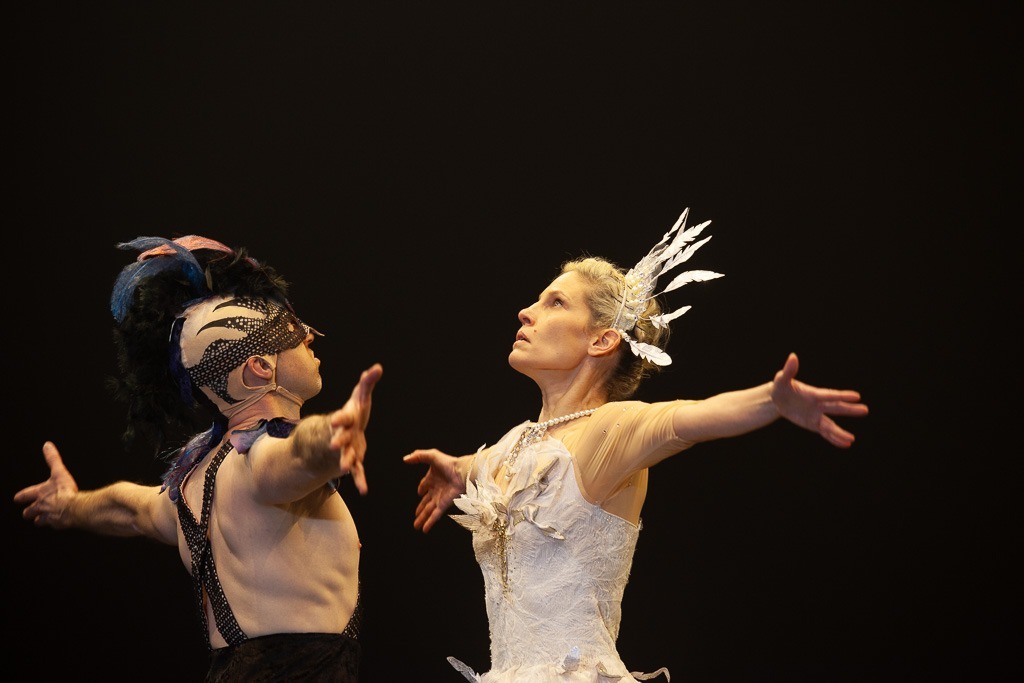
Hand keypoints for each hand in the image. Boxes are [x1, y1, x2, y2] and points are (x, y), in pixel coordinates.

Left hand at [14, 441, 78, 527]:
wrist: (74, 508)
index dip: (21, 496)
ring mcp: (48, 516)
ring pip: (39, 520)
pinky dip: (55, 523)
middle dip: (28, 512)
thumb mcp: (58, 472)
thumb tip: (47, 446)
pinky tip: (59, 522)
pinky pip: (54, 525)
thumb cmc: (65, 492)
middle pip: (30, 511)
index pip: (26, 495)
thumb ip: (52, 459)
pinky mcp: (57, 524)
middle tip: (27, 513)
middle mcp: (41, 506)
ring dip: (40, 520)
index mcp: (40, 493)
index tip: (17, 498)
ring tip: (40, 521)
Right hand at [329, 363, 382, 494]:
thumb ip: (368, 382)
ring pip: (346, 456)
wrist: (347, 429)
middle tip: (333, 446)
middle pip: (340, 438)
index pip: (342, 417)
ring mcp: (348, 448)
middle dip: (338, 442)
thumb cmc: (355, 410)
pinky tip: (364, 491)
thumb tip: (378, 367)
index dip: (339, 419)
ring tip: (346, 470)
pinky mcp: (355, 459)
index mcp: (346, 418)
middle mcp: (344, 435)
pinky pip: (358, 471)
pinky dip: (360, 481)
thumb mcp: (361, 396)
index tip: (335, 422)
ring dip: (346, 462)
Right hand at [403, 449, 466, 532]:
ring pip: (428, 510)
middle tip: (415, 516)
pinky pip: (435, 515)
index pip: (424, 485)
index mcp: (433, 478)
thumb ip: (418, 456)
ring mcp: (440, 498)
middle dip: (420, 509)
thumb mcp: (431, 455)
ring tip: (416, 527)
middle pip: (426, 502)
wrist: (462, 472)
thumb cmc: (449, 462)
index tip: (419, 493)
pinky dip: (429, 522)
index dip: (421, 488)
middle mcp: (436, 489)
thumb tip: (405, 459)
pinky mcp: (444, 504)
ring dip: (422, 519)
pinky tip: (424, 529)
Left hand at [770, 353, 868, 447]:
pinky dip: (834, 439)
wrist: (778, 399)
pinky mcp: (813, 424)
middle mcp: (818, 405)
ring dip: (840, 432)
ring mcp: (817, 415)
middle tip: (865, 410)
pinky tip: (845, 444)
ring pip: (831, 425)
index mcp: (813, 394)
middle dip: (849, 410)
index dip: (842, 396)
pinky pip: (825, 432)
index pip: (829, 395)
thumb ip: (788, 371)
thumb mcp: (782, 380)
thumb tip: (793, 356)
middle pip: (836, 408)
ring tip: (852, 439)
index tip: (857, 396)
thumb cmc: (781, 387)